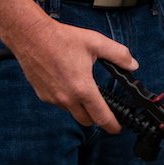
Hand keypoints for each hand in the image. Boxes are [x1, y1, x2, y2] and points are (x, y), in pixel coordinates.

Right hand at [7, 18, 136, 132]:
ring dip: (81, 108)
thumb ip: (118, 54)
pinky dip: (67, 100)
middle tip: (103, 108)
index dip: (113, 126)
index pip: (101, 117)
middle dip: (97, 118)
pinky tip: (68, 83)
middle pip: (87, 121)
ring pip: (72, 112)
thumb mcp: (96, 42)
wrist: (31, 36)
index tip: (117, 128)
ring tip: (84, 90)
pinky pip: (59, 104)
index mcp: (83, 88)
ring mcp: (53, 99)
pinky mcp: (43, 96)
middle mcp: (67, 98)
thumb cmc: (60, 39)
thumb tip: (132, 65)